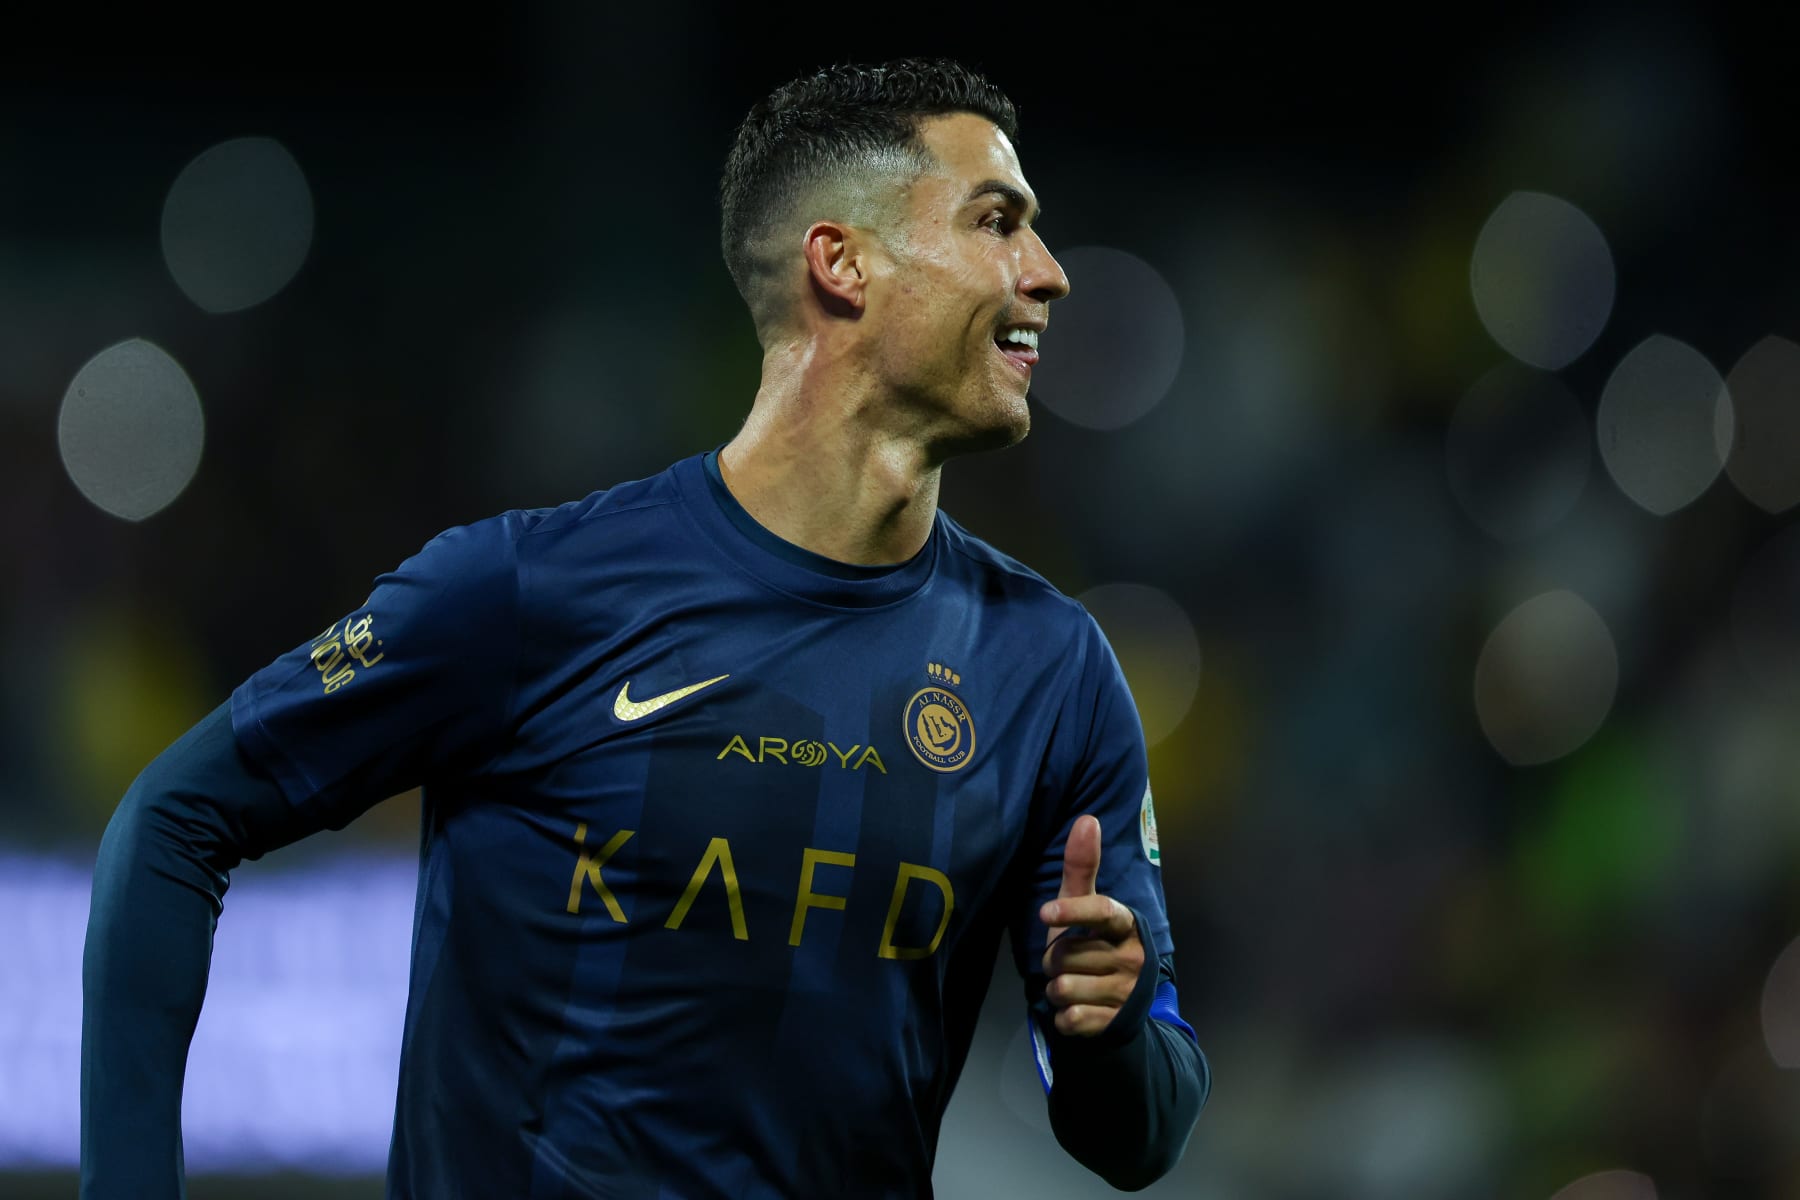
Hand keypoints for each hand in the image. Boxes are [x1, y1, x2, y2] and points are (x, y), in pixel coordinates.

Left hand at [1039, 813, 1145, 1036]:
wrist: (1117, 1007)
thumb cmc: (1092, 945)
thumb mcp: (1083, 908)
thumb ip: (1082, 868)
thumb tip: (1087, 818)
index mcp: (1127, 924)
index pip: (1101, 911)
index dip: (1072, 911)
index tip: (1045, 912)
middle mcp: (1133, 957)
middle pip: (1066, 955)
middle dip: (1054, 961)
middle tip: (1067, 962)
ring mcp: (1126, 993)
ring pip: (1064, 987)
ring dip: (1056, 990)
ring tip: (1071, 985)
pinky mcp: (1115, 1023)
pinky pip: (1071, 1017)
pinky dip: (1064, 1016)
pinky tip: (1077, 1010)